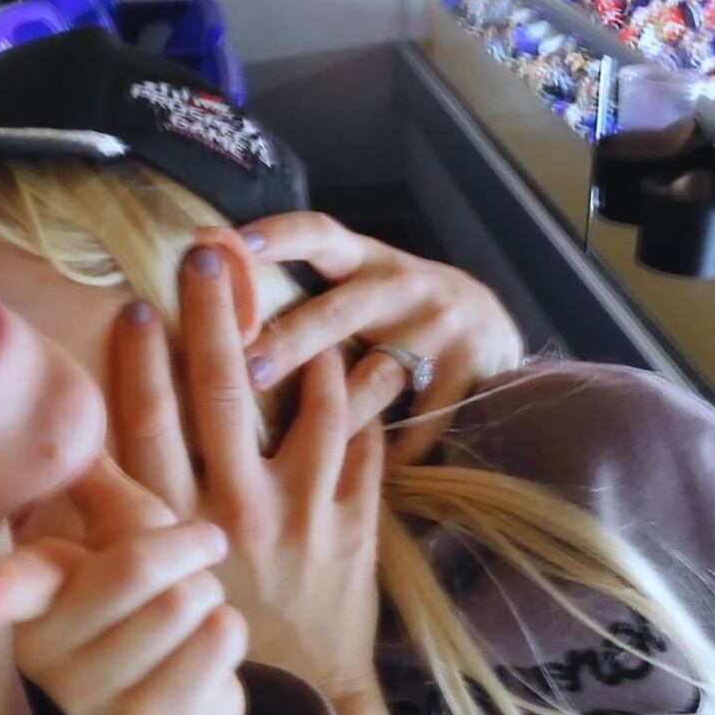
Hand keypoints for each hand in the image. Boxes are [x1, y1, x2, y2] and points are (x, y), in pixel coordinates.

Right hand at [0, 457, 253, 714]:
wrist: (182, 701)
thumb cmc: (147, 597)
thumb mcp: (119, 531)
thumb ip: (96, 482)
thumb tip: (64, 405)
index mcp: (31, 597)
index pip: (13, 586)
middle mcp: (44, 654)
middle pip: (135, 568)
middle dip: (183, 550)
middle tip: (186, 562)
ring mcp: (93, 698)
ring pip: (184, 602)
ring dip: (207, 593)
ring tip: (188, 611)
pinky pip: (220, 640)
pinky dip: (228, 629)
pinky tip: (203, 649)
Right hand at [107, 246, 386, 709]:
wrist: (293, 706)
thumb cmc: (194, 644)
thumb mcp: (127, 599)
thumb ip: (93, 534)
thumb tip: (43, 483)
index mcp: (172, 528)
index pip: (148, 428)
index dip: (139, 365)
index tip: (136, 308)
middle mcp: (234, 515)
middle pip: (222, 398)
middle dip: (213, 321)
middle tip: (207, 259)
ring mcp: (298, 519)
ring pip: (301, 412)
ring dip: (298, 344)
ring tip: (293, 289)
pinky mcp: (351, 531)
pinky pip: (359, 451)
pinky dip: (359, 401)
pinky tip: (356, 357)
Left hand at [231, 213, 523, 463]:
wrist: (497, 333)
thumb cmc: (400, 316)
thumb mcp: (364, 292)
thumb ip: (310, 300)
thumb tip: (216, 319)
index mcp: (367, 260)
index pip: (320, 234)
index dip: (277, 234)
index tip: (231, 242)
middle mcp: (402, 285)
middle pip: (338, 312)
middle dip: (291, 341)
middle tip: (248, 370)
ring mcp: (440, 326)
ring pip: (378, 374)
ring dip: (336, 409)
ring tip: (295, 444)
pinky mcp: (471, 369)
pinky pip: (420, 422)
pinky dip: (392, 452)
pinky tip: (356, 480)